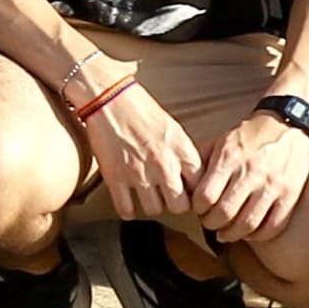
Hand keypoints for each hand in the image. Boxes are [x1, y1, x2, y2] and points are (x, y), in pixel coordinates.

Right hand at [70, 73, 206, 222]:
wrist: (108, 97)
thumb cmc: (142, 111)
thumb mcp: (174, 131)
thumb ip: (185, 157)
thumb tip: (193, 182)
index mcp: (182, 152)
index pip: (200, 189)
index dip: (194, 194)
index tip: (186, 192)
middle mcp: (164, 165)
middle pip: (180, 207)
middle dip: (174, 204)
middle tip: (166, 198)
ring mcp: (139, 173)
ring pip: (154, 210)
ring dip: (150, 206)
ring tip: (146, 197)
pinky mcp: (115, 178)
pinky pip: (126, 210)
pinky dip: (127, 210)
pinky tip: (127, 200)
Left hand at [189, 111, 308, 245]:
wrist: (287, 125)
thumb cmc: (249, 136)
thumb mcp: (221, 141)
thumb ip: (203, 162)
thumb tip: (184, 183)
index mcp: (229, 158)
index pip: (206, 196)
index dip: (198, 208)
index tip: (198, 209)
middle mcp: (251, 173)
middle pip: (225, 213)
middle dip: (212, 224)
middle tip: (209, 223)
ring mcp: (272, 186)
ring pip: (248, 224)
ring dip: (232, 234)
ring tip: (225, 233)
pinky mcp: (290, 195)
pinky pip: (273, 226)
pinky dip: (258, 235)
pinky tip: (249, 233)